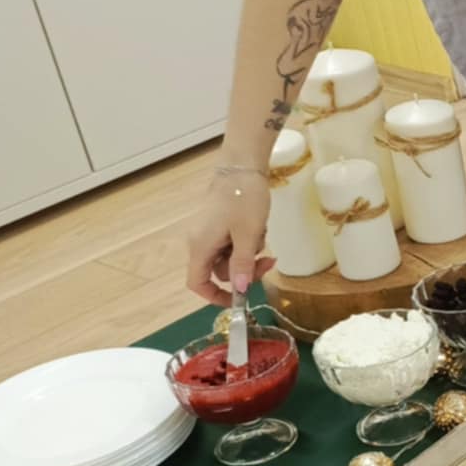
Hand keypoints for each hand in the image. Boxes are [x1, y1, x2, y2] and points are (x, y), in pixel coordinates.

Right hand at [184, 168, 275, 304]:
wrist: (242, 167)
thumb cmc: (244, 198)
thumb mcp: (248, 234)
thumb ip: (243, 264)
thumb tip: (240, 290)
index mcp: (200, 246)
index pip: (197, 283)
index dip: (215, 296)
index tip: (238, 299)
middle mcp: (199, 242)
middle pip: (218, 271)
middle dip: (244, 271)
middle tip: (268, 262)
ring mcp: (208, 233)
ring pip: (229, 258)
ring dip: (249, 254)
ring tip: (262, 236)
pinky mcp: (218, 225)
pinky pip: (232, 244)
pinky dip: (247, 242)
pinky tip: (258, 228)